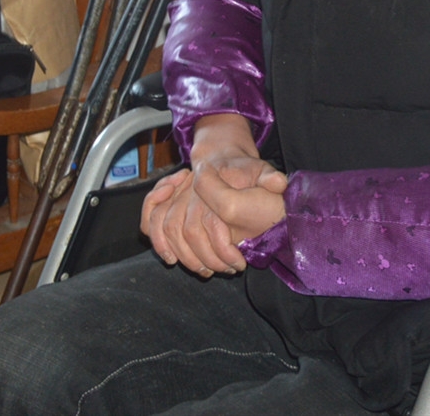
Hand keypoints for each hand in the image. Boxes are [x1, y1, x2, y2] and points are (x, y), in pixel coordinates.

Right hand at [140, 113, 282, 276]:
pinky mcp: (167, 201)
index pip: (210, 222)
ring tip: (203, 270)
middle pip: (185, 230)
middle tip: (221, 270)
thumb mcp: (260, 170)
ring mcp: (175, 194)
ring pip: (165, 227)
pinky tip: (171, 258)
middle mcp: (188, 189)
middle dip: (202, 257)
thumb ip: (269, 177)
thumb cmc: (242, 170)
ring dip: (183, 254)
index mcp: (208, 182)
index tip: (238, 263)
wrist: (223, 159)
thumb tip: (278, 183)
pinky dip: (157, 239)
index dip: (223, 248)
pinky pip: (151, 219)